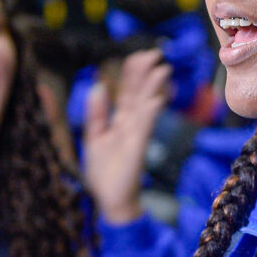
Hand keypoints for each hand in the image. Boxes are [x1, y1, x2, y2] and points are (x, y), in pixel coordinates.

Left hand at [82, 49, 172, 225]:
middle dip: (145, 74)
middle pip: (139, 94)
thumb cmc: (104, 174)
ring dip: (153, 88)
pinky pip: (145, 127)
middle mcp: (130, 126)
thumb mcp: (94, 138)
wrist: (112, 202)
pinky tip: (154, 100)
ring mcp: (136, 136)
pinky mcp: (137, 148)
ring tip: (162, 70)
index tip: (138, 56)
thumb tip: (98, 86)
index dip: (132, 74)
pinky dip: (150, 113)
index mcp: (119, 122)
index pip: (127, 92)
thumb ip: (96, 113)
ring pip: (145, 106)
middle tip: (154, 53)